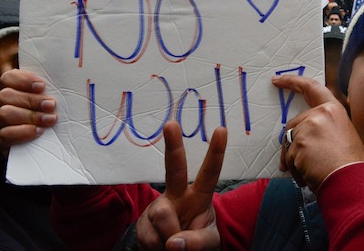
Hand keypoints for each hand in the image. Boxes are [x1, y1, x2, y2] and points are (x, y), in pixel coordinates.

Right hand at [0, 69, 57, 155]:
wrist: (53, 141)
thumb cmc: (54, 111)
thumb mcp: (54, 95)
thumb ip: (53, 83)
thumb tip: (67, 65)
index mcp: (16, 89)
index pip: (8, 77)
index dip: (23, 80)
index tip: (42, 86)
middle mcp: (5, 104)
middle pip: (6, 95)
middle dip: (31, 100)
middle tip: (51, 105)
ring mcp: (1, 122)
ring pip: (4, 113)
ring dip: (29, 116)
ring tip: (50, 119)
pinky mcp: (2, 140)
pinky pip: (4, 135)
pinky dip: (21, 132)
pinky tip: (37, 131)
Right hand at [136, 122, 226, 249]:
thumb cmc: (196, 241)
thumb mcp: (208, 241)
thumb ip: (198, 241)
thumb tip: (174, 242)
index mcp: (199, 196)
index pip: (210, 173)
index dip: (216, 152)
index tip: (221, 129)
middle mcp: (177, 195)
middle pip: (174, 168)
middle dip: (173, 145)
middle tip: (171, 124)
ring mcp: (157, 208)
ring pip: (163, 216)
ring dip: (170, 237)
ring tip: (173, 246)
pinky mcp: (141, 224)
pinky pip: (150, 238)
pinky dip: (158, 249)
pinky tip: (160, 248)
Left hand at [272, 75, 363, 191]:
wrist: (352, 180)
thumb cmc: (350, 164)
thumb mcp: (343, 134)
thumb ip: (324, 126)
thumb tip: (303, 134)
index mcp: (334, 109)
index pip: (311, 88)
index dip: (293, 82)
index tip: (278, 80)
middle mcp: (320, 113)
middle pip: (294, 125)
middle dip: (293, 144)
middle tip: (298, 163)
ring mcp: (309, 127)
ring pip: (289, 142)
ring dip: (295, 160)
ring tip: (311, 171)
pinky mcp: (300, 143)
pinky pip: (289, 157)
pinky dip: (295, 169)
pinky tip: (309, 175)